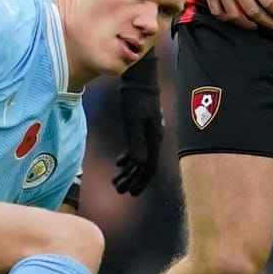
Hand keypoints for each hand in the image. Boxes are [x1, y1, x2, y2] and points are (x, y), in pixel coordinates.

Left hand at [112, 56, 163, 195]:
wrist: (139, 80)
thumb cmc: (136, 99)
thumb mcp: (134, 121)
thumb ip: (137, 143)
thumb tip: (138, 165)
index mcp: (154, 140)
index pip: (149, 166)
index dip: (141, 181)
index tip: (131, 193)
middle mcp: (155, 139)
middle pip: (146, 166)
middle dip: (133, 180)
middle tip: (120, 190)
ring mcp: (150, 134)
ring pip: (141, 158)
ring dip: (129, 171)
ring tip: (117, 181)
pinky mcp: (143, 128)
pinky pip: (138, 149)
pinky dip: (129, 158)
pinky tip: (120, 162)